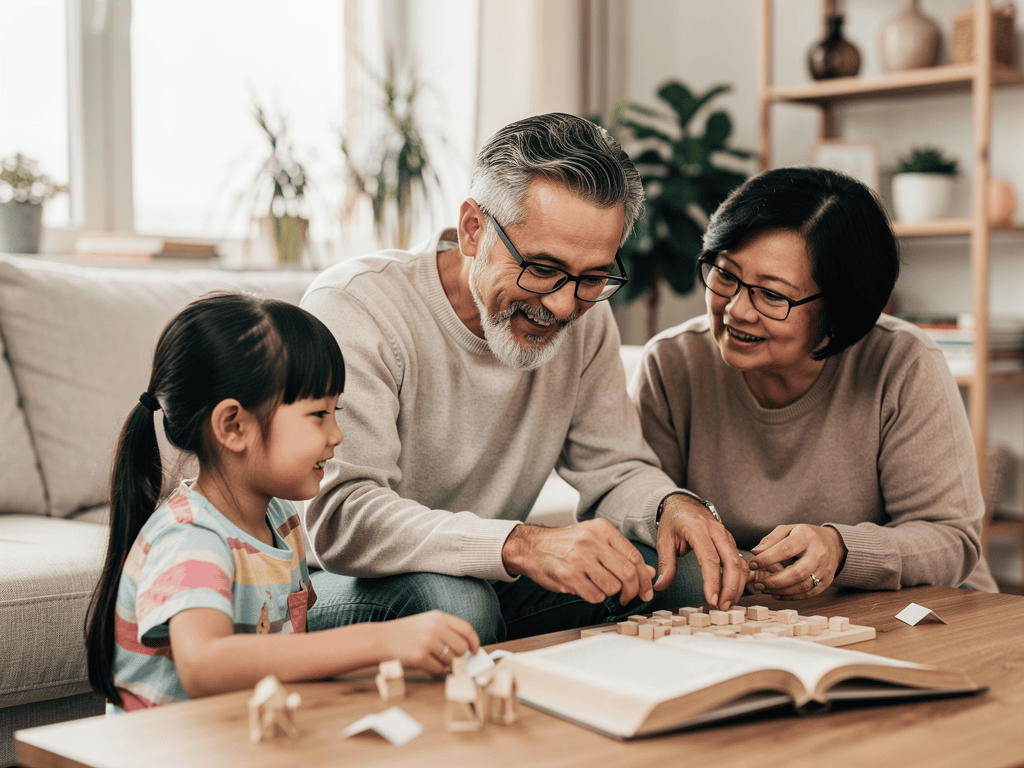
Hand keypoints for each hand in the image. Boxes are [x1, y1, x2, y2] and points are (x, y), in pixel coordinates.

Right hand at [379, 610, 479, 675]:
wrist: (380, 639)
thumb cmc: (405, 633)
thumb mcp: (426, 622)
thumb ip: (446, 631)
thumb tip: (466, 649)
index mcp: (438, 617)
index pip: (466, 629)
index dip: (474, 642)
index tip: (475, 651)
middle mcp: (434, 628)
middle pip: (461, 648)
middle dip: (459, 657)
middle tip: (451, 660)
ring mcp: (427, 642)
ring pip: (451, 661)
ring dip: (445, 665)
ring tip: (433, 660)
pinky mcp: (419, 657)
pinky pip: (438, 670)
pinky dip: (435, 671)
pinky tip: (425, 665)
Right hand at [501, 520, 655, 605]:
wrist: (532, 547)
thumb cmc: (566, 545)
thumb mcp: (595, 540)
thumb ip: (622, 555)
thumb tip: (650, 572)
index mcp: (602, 529)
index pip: (634, 556)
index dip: (644, 577)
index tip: (646, 589)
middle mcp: (592, 542)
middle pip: (628, 573)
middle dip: (633, 591)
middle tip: (630, 597)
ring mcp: (580, 559)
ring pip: (613, 587)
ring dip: (611, 593)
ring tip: (601, 588)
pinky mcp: (569, 576)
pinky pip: (595, 596)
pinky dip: (595, 597)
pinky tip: (587, 588)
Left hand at [654, 494, 747, 610]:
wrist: (685, 504)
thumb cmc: (674, 521)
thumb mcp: (664, 539)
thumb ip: (665, 563)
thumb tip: (660, 585)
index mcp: (698, 529)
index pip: (710, 558)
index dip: (713, 581)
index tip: (712, 599)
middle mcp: (717, 532)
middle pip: (731, 562)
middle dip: (730, 588)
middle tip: (722, 606)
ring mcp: (726, 536)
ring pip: (740, 563)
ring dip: (737, 586)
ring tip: (727, 603)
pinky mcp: (730, 542)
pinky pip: (741, 561)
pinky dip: (740, 578)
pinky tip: (733, 592)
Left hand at [747, 524, 846, 599]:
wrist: (832, 543)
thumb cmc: (804, 536)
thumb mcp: (787, 530)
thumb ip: (770, 540)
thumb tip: (755, 552)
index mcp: (806, 537)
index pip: (786, 550)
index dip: (767, 559)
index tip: (752, 564)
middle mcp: (819, 553)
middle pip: (797, 572)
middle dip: (774, 581)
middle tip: (758, 584)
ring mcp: (825, 569)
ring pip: (803, 586)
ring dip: (781, 591)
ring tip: (764, 589)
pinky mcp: (827, 581)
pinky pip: (809, 593)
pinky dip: (791, 597)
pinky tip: (777, 593)